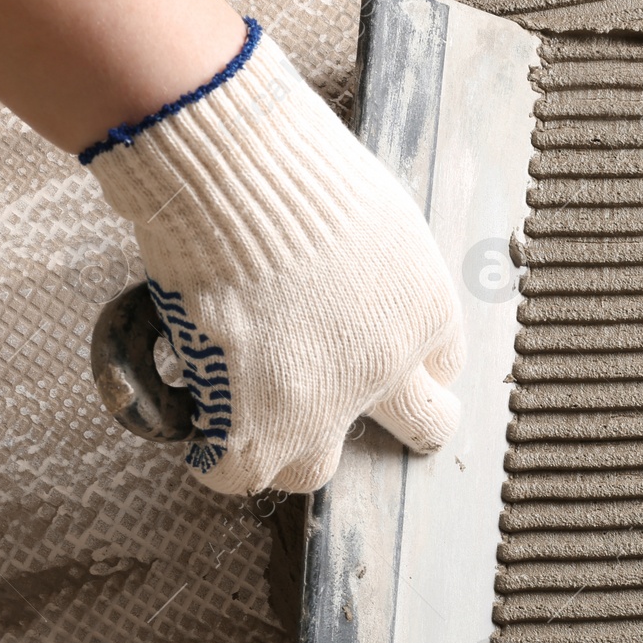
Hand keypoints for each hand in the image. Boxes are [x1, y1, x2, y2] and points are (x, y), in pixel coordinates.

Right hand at [83, 19, 464, 494]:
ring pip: (316, 467)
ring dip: (288, 447)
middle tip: (346, 408)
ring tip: (254, 427)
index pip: (441, 361)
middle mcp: (389, 368)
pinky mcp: (261, 424)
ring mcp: (326, 404)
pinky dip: (217, 459)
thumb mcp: (366, 209)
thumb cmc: (290, 168)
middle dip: (394, 420)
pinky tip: (201, 437)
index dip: (406, 359)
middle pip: (423, 424)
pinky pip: (240, 474)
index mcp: (427, 310)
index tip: (374, 348)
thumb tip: (337, 269)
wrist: (238, 180)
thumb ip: (368, 259)